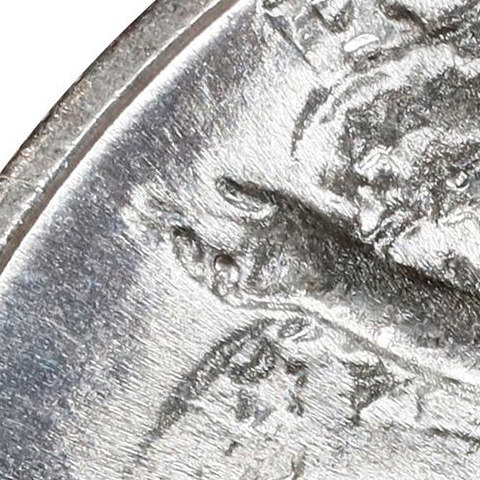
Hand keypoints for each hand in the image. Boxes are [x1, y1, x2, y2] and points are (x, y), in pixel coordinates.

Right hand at [135, 175, 356, 307]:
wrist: (339, 266)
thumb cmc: (315, 235)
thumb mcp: (278, 208)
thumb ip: (247, 198)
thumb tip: (217, 183)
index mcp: (234, 231)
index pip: (193, 219)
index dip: (168, 210)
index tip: (143, 198)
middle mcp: (232, 254)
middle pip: (187, 245)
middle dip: (163, 230)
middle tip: (140, 216)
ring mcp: (241, 277)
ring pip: (198, 273)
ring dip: (186, 256)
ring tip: (182, 235)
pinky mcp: (253, 296)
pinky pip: (226, 293)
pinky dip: (221, 278)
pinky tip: (223, 260)